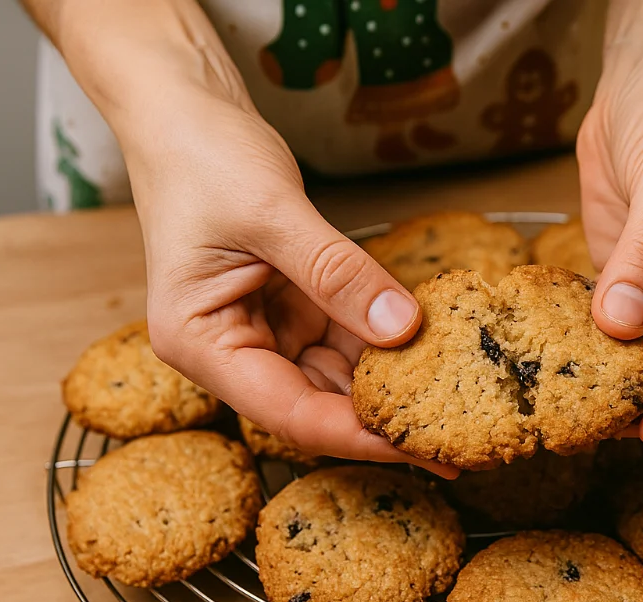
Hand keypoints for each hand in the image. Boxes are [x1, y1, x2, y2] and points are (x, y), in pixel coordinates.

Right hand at [125, 84, 456, 476]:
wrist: (184, 113)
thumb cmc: (202, 156)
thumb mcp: (273, 213)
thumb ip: (339, 274)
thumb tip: (402, 327)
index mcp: (199, 343)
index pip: (289, 413)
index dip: (358, 435)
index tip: (422, 448)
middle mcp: (229, 350)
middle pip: (316, 406)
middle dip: (384, 419)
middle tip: (456, 439)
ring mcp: (263, 331)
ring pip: (338, 376)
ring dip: (392, 383)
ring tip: (457, 400)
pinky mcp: (292, 309)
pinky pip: (347, 338)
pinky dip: (387, 341)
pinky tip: (434, 349)